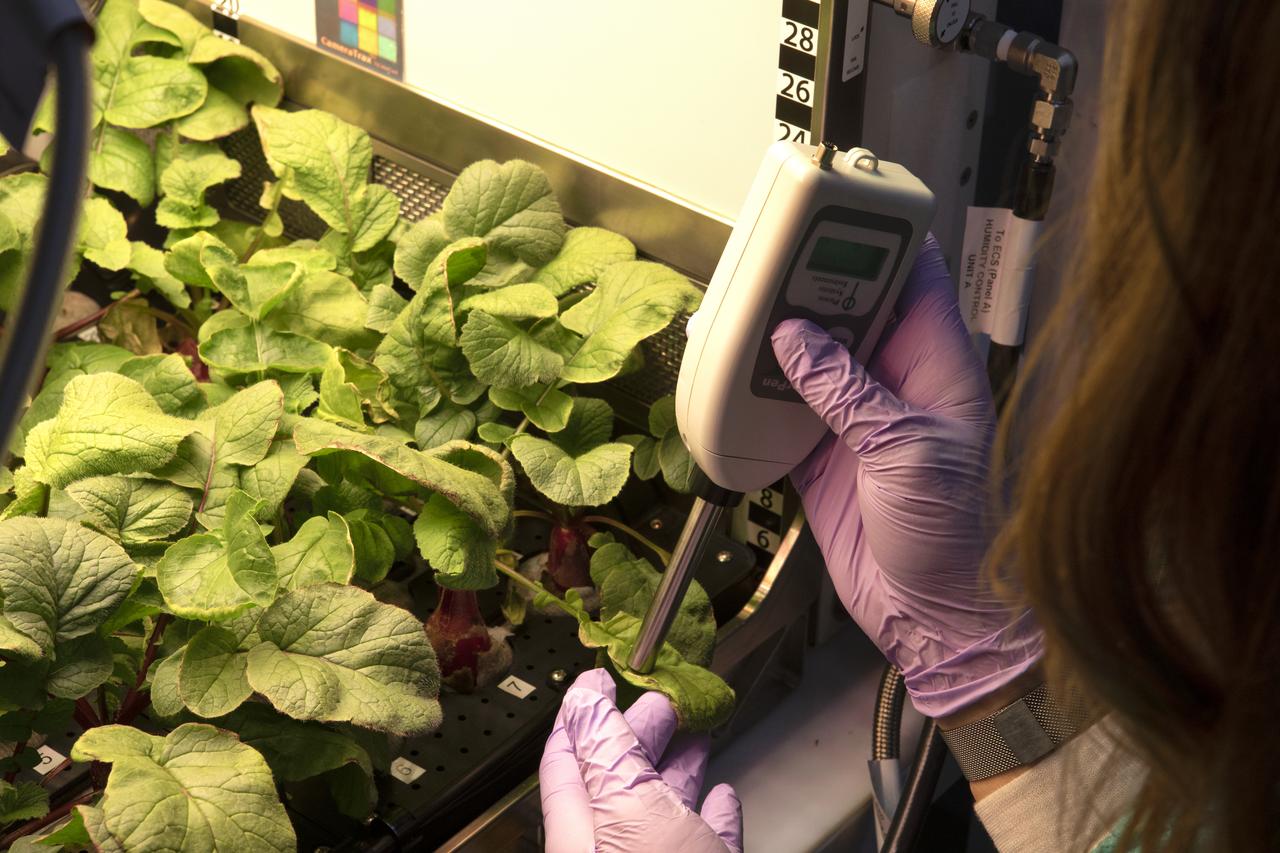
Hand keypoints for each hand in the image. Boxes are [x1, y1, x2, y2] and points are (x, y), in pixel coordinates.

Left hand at [540, 669, 741, 852]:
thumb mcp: (628, 808)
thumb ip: (606, 752)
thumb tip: (583, 700)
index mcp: (580, 831)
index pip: (565, 762)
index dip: (582, 715)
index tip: (602, 679)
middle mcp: (613, 847)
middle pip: (620, 777)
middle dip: (643, 731)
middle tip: (664, 698)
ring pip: (665, 809)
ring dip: (682, 765)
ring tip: (697, 731)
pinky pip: (706, 840)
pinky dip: (716, 816)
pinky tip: (724, 798)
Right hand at [769, 236, 1041, 717]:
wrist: (934, 617)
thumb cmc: (958, 537)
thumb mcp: (906, 451)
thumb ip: (848, 392)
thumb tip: (796, 338)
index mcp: (936, 366)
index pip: (914, 279)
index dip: (880, 239)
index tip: (840, 207)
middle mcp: (894, 382)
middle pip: (848, 309)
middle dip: (809, 283)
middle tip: (766, 259)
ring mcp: (855, 418)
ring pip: (808, 356)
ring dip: (774, 337)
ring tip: (737, 308)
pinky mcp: (821, 456)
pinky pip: (780, 411)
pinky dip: (753, 397)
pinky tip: (727, 375)